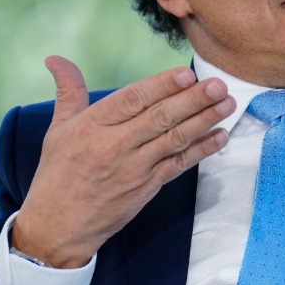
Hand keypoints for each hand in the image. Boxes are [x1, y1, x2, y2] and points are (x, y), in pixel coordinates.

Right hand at [9, 57, 234, 266]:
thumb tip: (56, 58)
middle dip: (193, 100)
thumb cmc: (59, 174)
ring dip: (205, 121)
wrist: (59, 226)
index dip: (161, 86)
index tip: (186, 74)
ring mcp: (135, 168)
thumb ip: (69, 92)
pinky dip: (202, 150)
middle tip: (219, 84)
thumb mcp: (58, 129)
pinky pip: (179, 165)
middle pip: (160, 118)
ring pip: (175, 139)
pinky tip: (221, 136)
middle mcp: (115, 146)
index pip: (132, 100)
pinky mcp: (148, 187)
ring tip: (228, 104)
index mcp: (92, 126)